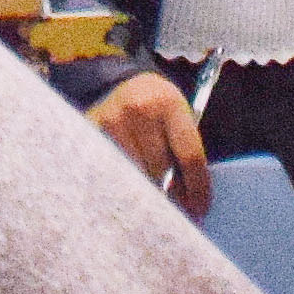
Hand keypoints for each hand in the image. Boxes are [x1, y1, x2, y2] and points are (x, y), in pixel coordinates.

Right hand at [88, 70, 214, 215]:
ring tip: (156, 204)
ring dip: (148, 193)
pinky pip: (114, 172)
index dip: (198, 187)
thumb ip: (185, 148)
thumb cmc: (158, 107)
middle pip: (161, 170)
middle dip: (173, 195)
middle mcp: (140, 110)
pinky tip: (133, 193)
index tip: (200, 209)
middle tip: (179, 210)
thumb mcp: (179, 115)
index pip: (189, 155)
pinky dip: (127, 185)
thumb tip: (189, 198)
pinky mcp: (93, 132)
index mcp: (169, 103)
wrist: (123, 83)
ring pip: (136, 175)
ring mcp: (113, 122)